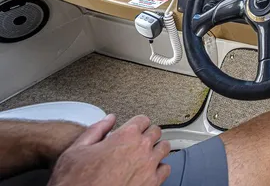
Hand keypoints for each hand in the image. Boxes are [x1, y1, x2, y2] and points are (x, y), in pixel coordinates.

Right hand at [48, 114, 170, 185]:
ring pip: (164, 148)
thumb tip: (108, 119)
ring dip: (156, 149)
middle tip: (138, 140)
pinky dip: (159, 168)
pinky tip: (150, 170)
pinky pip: (165, 169)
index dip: (137, 123)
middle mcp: (141, 149)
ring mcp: (149, 167)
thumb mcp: (76, 150)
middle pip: (156, 132)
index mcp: (125, 136)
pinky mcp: (152, 183)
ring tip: (146, 154)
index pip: (142, 120)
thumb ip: (96, 130)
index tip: (134, 128)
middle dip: (147, 134)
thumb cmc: (76, 181)